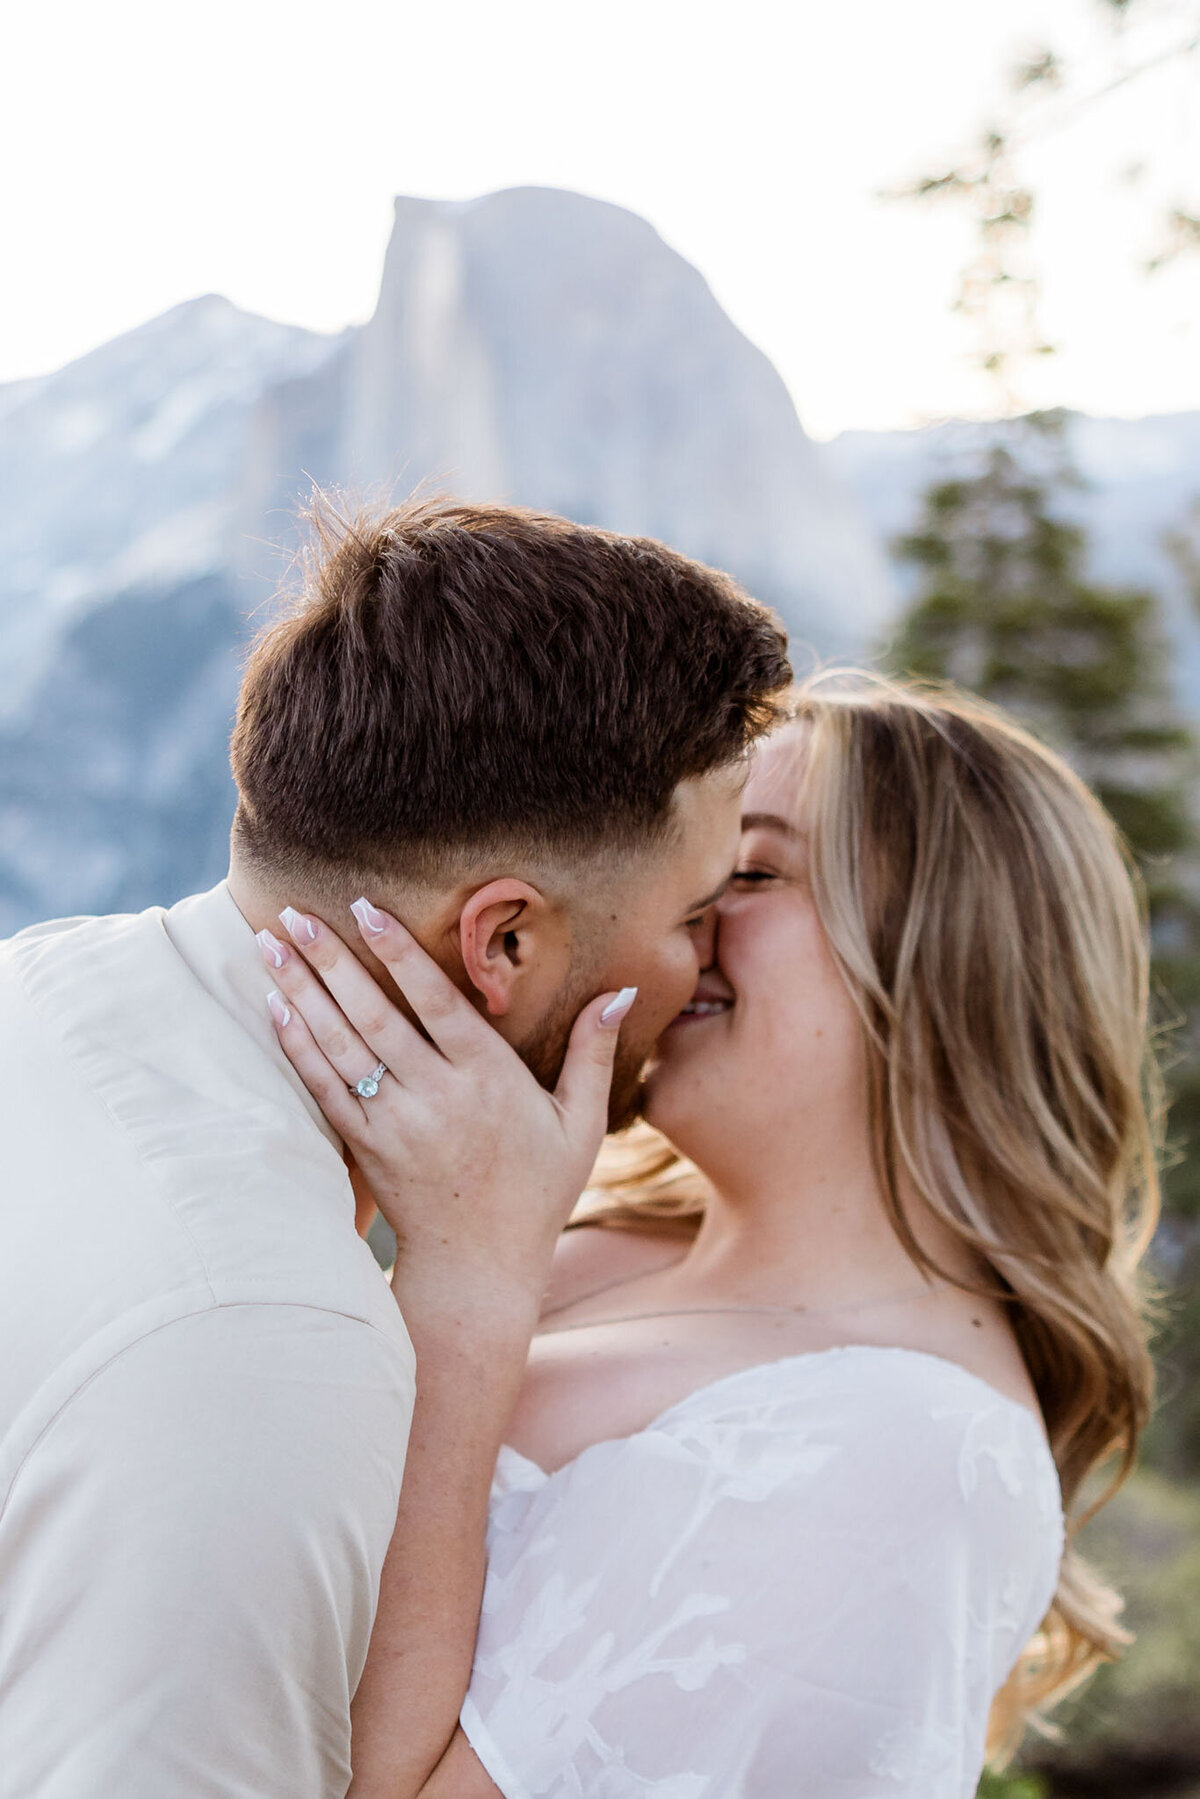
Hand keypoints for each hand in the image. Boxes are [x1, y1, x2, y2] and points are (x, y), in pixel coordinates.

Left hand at [259, 899, 636, 1328]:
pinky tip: (274, 1007)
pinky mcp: (365, 1148)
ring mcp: (395, 1125)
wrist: (480, 1270)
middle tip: (293, 911)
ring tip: (269, 943)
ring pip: (340, 1046)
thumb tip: (621, 990)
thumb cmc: (537, 1191)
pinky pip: (323, 1088)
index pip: (436, 1002)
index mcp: (489, 1081)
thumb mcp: (581, 1124)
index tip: (366, 907)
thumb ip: (593, 1053)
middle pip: (374, 1016)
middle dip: (329, 960)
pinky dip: (296, 1046)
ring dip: (301, 992)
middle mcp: (437, 1098)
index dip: (399, 953)